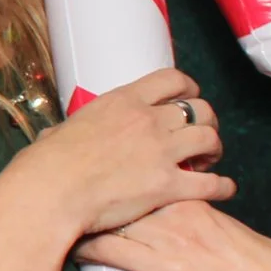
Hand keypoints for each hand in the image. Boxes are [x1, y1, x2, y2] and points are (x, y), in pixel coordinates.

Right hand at [5, 68, 234, 241]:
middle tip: (201, 134)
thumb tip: (61, 134)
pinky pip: (210, 182)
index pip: (172, 80)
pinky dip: (222, 186)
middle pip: (199, 108)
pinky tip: (223, 189)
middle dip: (207, 120)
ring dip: (215, 149)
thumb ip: (76, 128)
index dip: (188, 88)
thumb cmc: (46, 164)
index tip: (189, 97)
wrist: (50, 191)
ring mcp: (161, 151)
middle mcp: (148, 120)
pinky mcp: (168, 184)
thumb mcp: (62, 130)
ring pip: (210, 139)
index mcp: (123, 101)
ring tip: (209, 160)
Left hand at [76, 201, 270, 270]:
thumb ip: (186, 212)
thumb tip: (158, 201)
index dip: (102, 190)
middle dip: (81, 218)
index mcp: (186, 208)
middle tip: (62, 220)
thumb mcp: (219, 227)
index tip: (79, 189)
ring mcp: (165, 266)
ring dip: (78, 252)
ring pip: (101, 250)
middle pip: (108, 216)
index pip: (132, 188)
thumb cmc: (252, 266)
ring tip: (66, 252)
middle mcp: (172, 232)